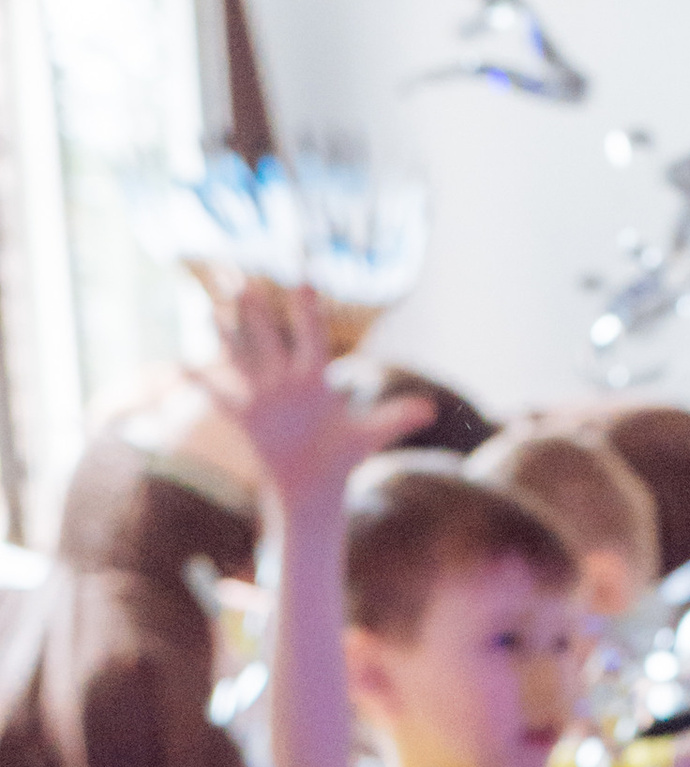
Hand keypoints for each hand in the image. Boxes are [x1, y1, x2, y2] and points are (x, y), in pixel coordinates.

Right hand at [193, 282, 432, 504]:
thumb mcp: (369, 437)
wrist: (315, 485)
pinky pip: (221, 397)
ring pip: (242, 359)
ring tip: (210, 307)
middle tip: (245, 282)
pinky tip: (180, 363)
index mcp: (317, 380)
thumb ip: (395, 419)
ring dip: (227, 336)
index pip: (313, 339)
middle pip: (270, 341)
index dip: (308, 313)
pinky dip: (202, 383)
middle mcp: (287, 381)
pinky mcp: (248, 418)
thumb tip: (431, 409)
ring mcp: (265, 397)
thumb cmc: (343, 457)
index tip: (303, 282)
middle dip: (258, 315)